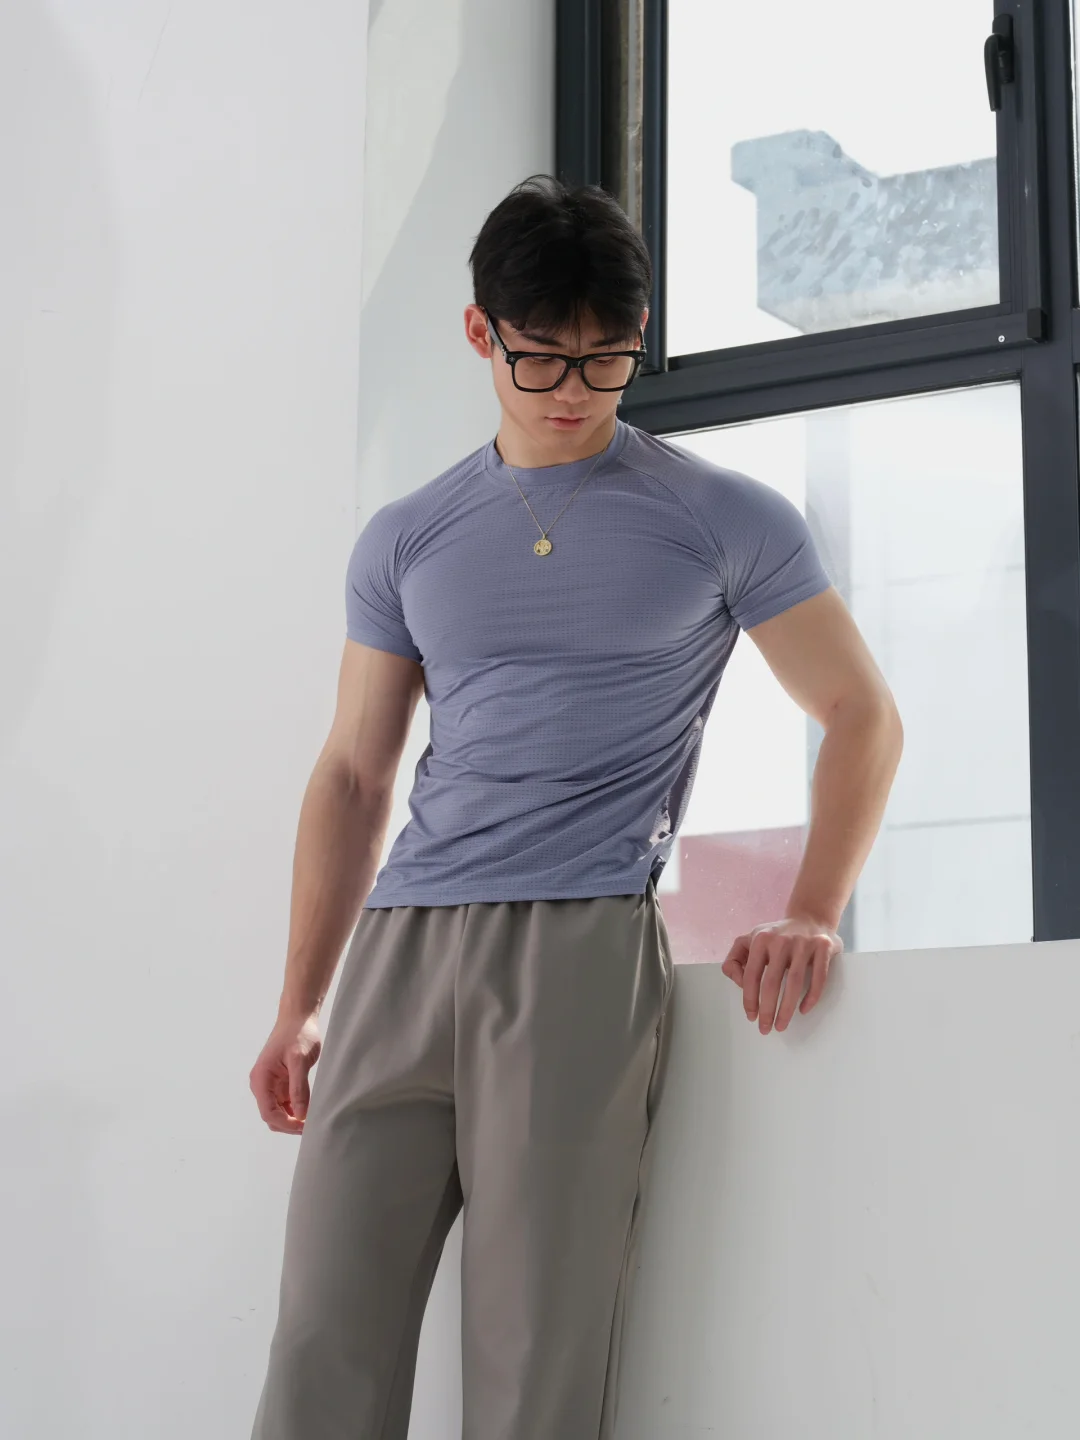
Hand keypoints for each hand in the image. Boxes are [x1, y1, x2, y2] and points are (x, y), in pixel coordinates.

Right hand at [249, 1011, 322, 1133]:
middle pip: (271, 1116)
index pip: (268, 1112)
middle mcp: (262, 1084)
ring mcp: (270, 1084)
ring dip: (292, 1120)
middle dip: (289, 1125)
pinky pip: (285, 1104)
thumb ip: (299, 1088)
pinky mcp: (280, 1083)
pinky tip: (309, 1111)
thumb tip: (301, 1115)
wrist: (298, 1017)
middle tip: (311, 1126)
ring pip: (278, 1112)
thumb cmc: (298, 1033)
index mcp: (261, 1079)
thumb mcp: (300, 1060)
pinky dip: (295, 1111)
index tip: (304, 1126)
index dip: (285, 1124)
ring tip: (312, 1120)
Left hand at [721, 915, 841, 1034]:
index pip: (752, 975)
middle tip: (766, 1028)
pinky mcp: (824, 947)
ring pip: (795, 983)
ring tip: (782, 1025)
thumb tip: (739, 982)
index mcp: (761, 939)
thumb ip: (735, 959)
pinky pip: (818, 978)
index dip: (750, 999)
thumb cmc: (776, 936)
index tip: (751, 1016)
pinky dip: (811, 997)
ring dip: (787, 1009)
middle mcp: (782, 940)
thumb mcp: (750, 939)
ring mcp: (804, 943)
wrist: (810, 916)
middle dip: (767, 1010)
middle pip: (772, 982)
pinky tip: (803, 1010)